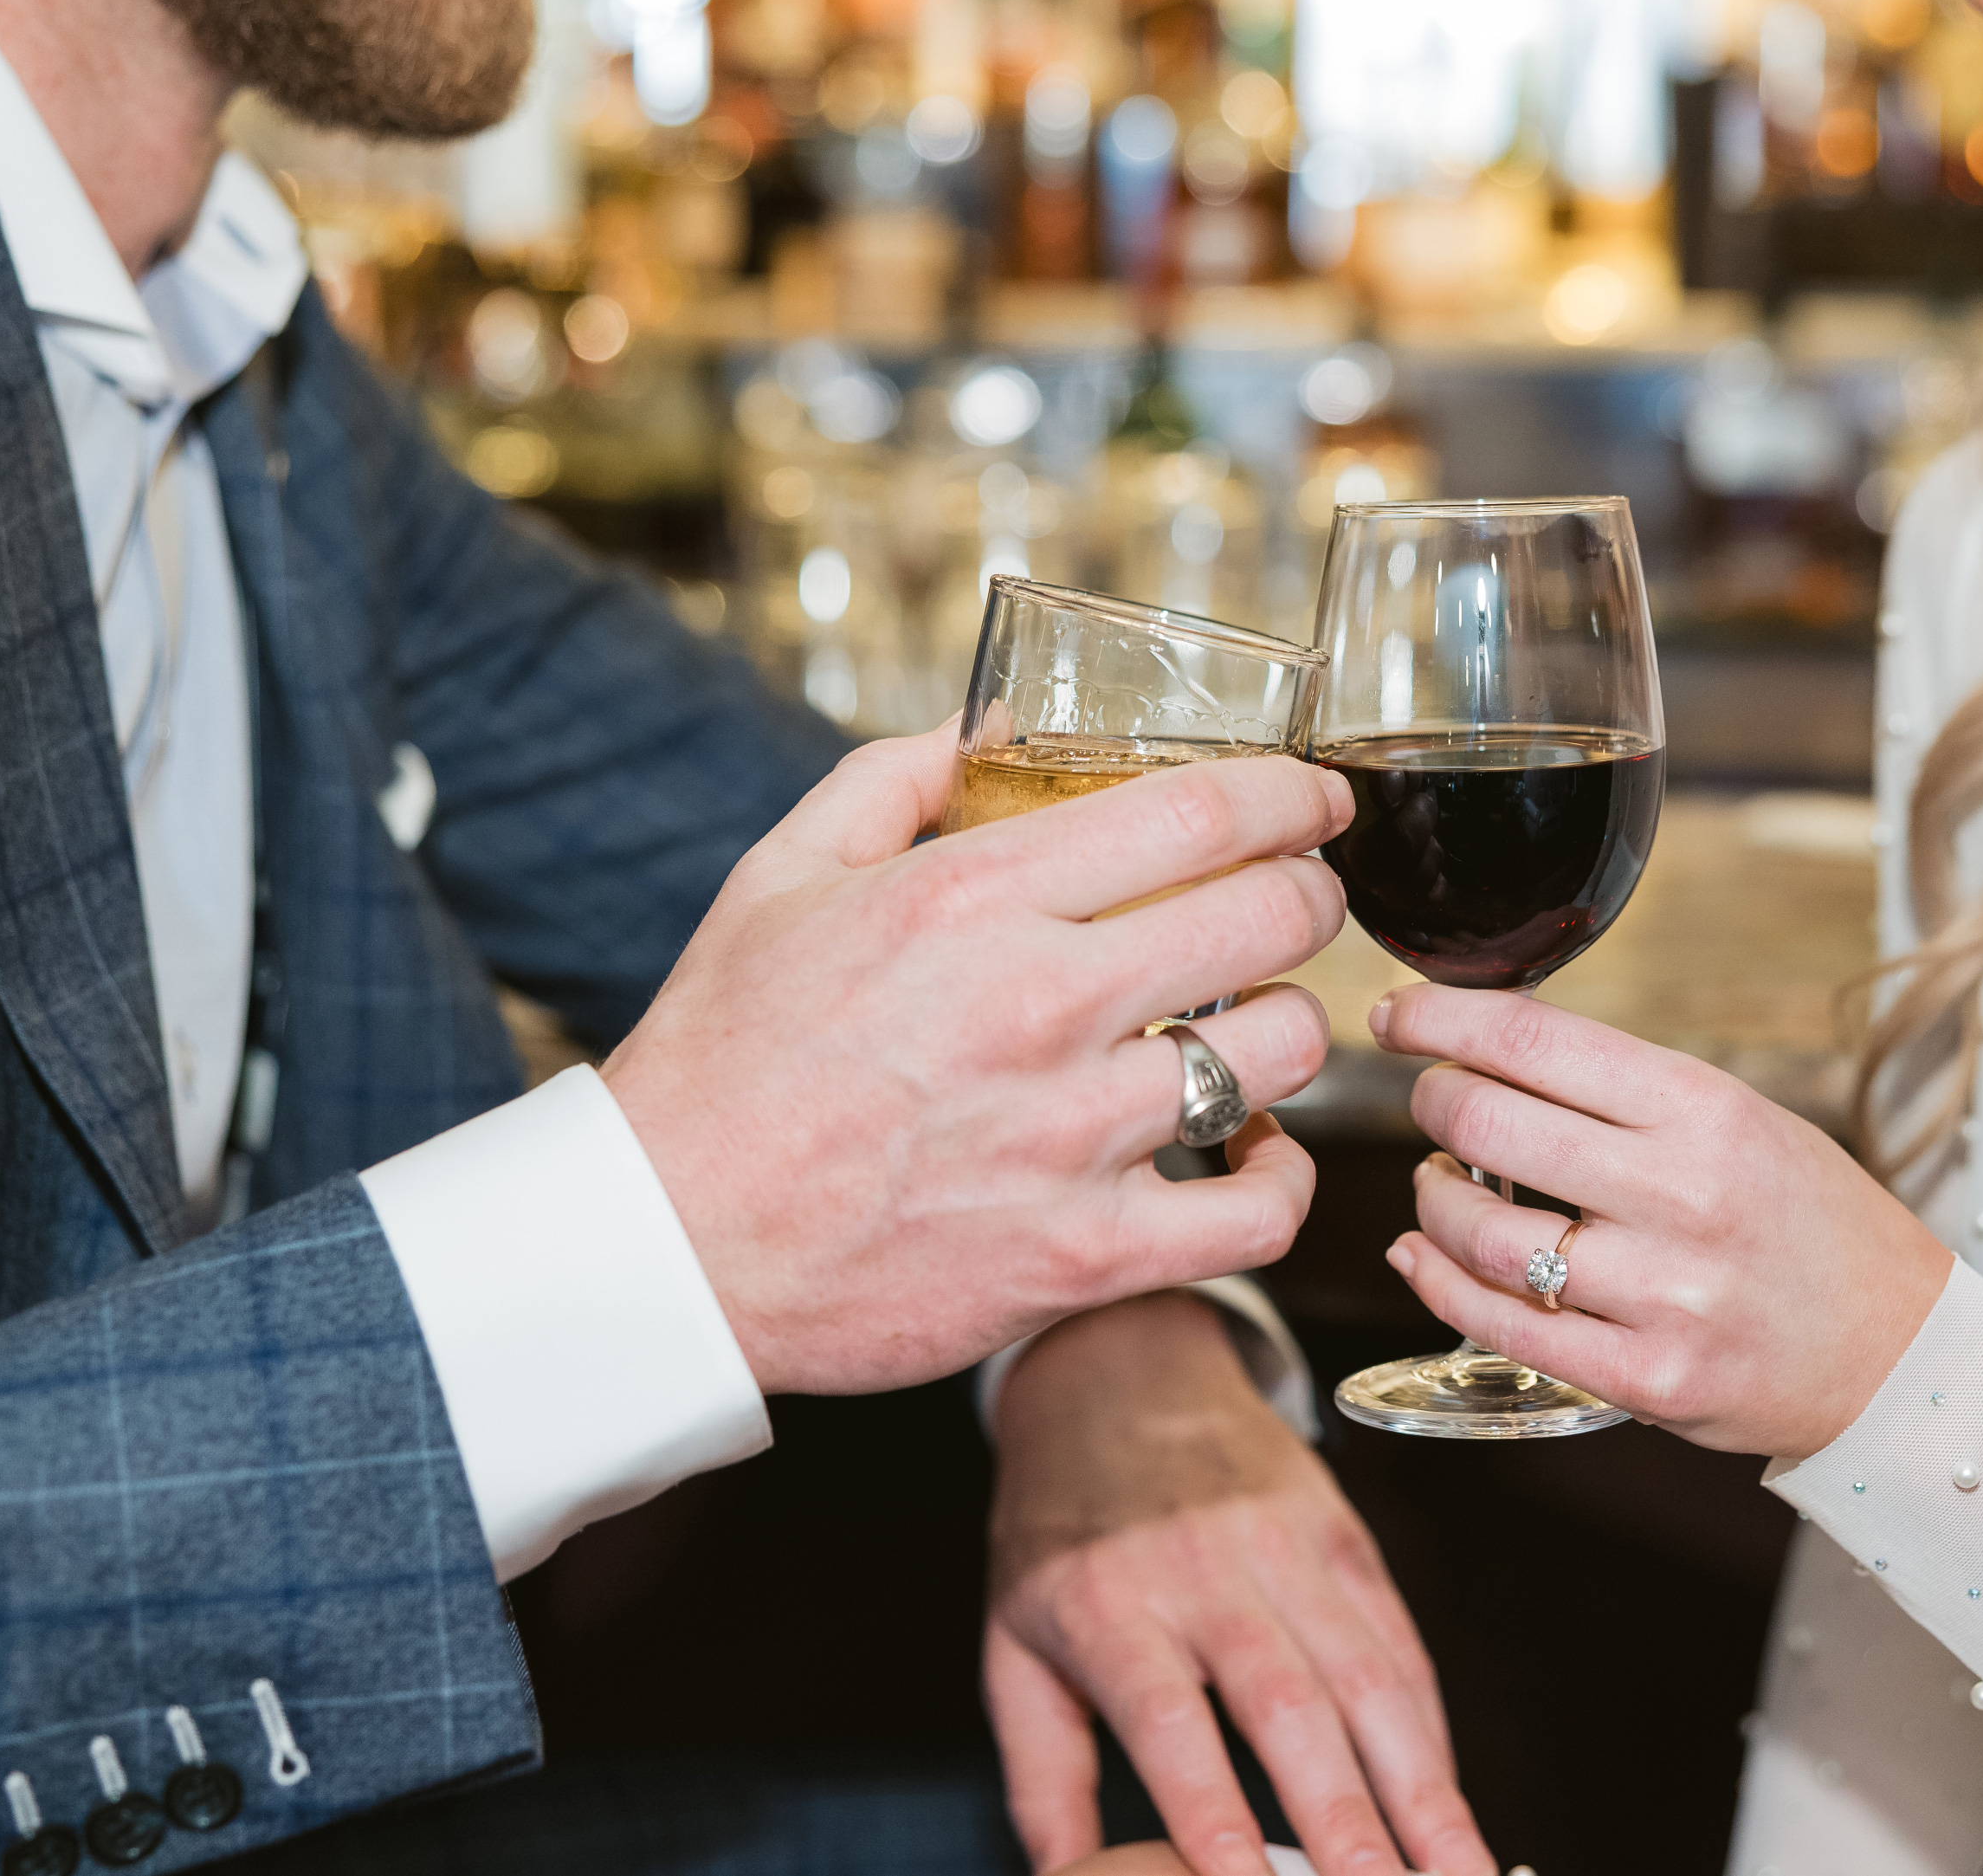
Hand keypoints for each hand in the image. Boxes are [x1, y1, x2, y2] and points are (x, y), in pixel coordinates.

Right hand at [602, 729, 1349, 1397]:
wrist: (668, 1246)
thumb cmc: (720, 1061)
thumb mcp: (780, 877)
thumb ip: (890, 780)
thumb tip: (986, 726)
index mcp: (972, 897)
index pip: (1201, 813)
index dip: (1291, 797)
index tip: (1314, 801)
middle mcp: (1037, 1005)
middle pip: (1271, 918)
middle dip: (1314, 894)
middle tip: (1303, 899)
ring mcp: (1069, 1138)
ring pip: (1280, 1054)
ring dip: (1290, 1027)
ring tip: (1257, 1024)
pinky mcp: (1082, 1257)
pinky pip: (1256, 1214)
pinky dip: (1281, 1178)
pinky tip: (1251, 1149)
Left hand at [987, 1294, 1493, 1875]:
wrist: (1121, 1375)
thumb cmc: (1061, 1529)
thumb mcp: (1012, 1643)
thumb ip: (1041, 1776)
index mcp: (1106, 1601)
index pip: (1170, 1721)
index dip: (1214, 1812)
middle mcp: (1204, 1569)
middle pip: (1292, 1706)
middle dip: (1352, 1820)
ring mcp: (1285, 1545)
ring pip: (1370, 1677)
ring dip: (1423, 1789)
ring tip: (1460, 1872)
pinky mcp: (1344, 1533)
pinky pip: (1398, 1643)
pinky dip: (1429, 1731)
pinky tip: (1445, 1801)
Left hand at [1368, 986, 1953, 1461]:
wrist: (1903, 1356)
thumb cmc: (1815, 1227)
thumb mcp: (1744, 1122)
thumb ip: (1629, 1094)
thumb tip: (1498, 1049)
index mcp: (1704, 1111)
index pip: (1534, 1039)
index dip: (1440, 1018)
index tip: (1399, 1015)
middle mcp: (1680, 1195)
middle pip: (1486, 1122)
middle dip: (1431, 1102)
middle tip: (1431, 1103)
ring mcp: (1661, 1294)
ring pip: (1480, 1232)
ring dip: (1432, 1197)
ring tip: (1441, 1183)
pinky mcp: (1645, 1377)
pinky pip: (1500, 1326)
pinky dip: (1438, 1281)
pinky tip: (1422, 1254)